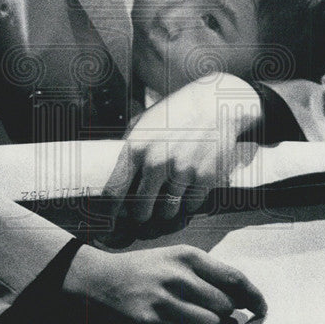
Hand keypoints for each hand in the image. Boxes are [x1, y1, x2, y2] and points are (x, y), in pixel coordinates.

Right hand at [61, 242, 266, 323]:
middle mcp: (178, 274)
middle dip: (227, 315)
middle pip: (225, 305)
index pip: (234, 277)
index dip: (254, 297)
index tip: (262, 309)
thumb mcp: (175, 260)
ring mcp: (163, 299)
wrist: (99, 279)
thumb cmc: (145, 270)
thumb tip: (242, 301)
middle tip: (216, 316)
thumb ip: (207, 276)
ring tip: (196, 323)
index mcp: (188, 256)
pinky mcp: (150, 321)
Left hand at [102, 75, 262, 225]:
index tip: (111, 221)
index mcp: (135, 149)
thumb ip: (128, 146)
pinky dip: (190, 203)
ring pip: (167, 212)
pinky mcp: (205, 177)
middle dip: (141, 215)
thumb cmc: (175, 113)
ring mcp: (181, 171)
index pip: (114, 192)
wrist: (214, 102)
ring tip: (170, 198)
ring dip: (167, 210)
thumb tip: (115, 177)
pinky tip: (190, 189)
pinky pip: (191, 206)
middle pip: (140, 210)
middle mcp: (156, 162)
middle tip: (145, 213)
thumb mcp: (144, 122)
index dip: (110, 212)